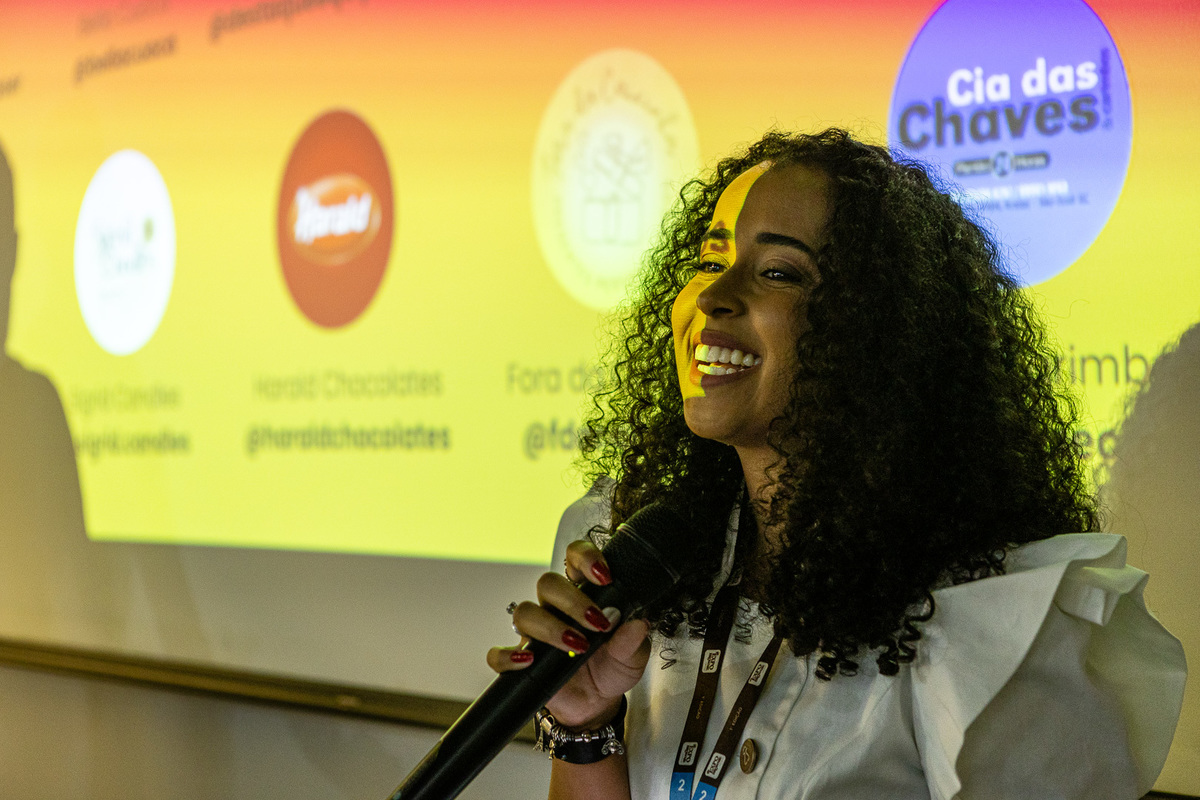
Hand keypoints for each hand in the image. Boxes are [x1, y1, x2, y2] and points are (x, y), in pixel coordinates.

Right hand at [486, 539, 650, 729]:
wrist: (598, 703)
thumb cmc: (612, 669)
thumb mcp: (632, 656)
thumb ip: (633, 640)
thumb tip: (637, 624)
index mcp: (583, 595)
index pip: (574, 558)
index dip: (585, 557)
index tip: (605, 576)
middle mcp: (555, 608)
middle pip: (547, 583)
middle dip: (573, 600)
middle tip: (598, 624)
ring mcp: (536, 633)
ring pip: (525, 612)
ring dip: (551, 628)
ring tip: (577, 647)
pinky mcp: (522, 662)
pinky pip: (499, 655)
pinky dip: (509, 657)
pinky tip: (530, 661)